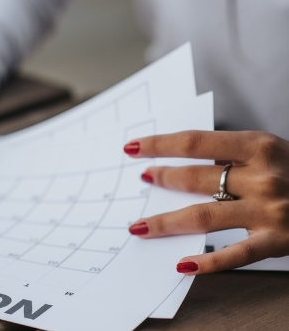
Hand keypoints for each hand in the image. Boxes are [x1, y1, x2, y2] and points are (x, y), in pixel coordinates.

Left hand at [124, 130, 288, 274]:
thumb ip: (235, 155)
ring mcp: (271, 211)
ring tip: (141, 225)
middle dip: (162, 178)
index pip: (195, 142)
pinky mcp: (279, 241)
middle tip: (142, 180)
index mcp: (259, 146)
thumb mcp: (274, 151)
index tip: (133, 147)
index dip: (159, 144)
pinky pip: (236, 254)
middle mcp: (263, 176)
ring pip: (204, 216)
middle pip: (196, 178)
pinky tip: (182, 265)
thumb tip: (184, 161)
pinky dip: (207, 262)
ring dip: (167, 221)